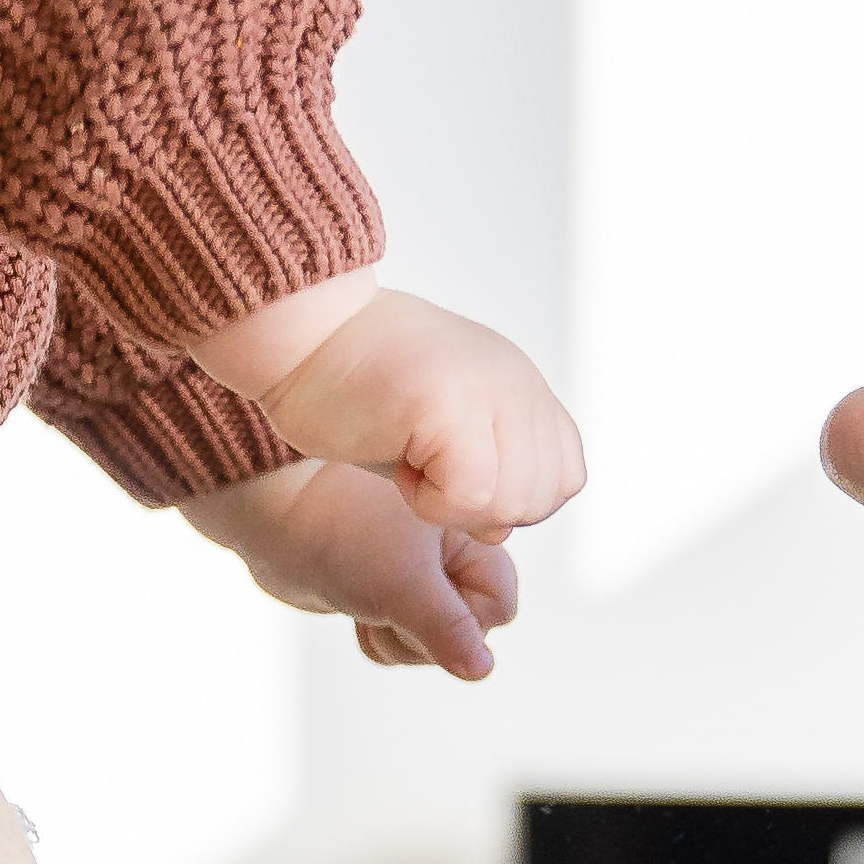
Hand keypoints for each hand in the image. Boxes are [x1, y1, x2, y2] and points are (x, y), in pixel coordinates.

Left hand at [192, 457, 521, 677]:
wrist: (273, 512)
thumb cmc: (339, 531)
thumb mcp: (404, 585)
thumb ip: (450, 631)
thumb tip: (483, 669)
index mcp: (468, 536)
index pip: (499, 608)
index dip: (465, 619)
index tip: (425, 600)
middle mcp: (447, 555)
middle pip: (466, 632)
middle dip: (424, 635)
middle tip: (388, 604)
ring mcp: (413, 575)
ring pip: (429, 643)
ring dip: (396, 638)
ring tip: (366, 603)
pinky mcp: (381, 591)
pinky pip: (396, 640)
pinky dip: (376, 636)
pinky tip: (354, 609)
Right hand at [256, 283, 584, 543]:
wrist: (300, 334)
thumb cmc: (354, 390)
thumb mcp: (440, 436)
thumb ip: (487, 477)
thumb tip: (500, 529)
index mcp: (522, 388)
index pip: (563, 477)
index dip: (509, 498)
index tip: (449, 467)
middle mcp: (518, 384)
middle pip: (541, 498)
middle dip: (481, 508)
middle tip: (424, 464)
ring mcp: (491, 388)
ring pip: (510, 501)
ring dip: (451, 505)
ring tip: (408, 456)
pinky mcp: (452, 402)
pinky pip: (470, 495)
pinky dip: (429, 501)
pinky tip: (397, 461)